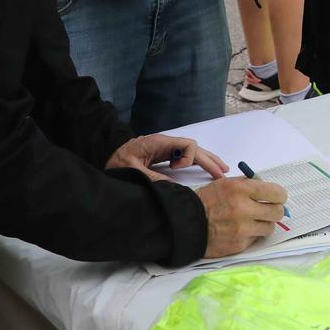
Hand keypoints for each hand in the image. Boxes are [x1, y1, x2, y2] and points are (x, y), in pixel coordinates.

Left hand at [105, 134, 226, 182]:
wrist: (107, 156)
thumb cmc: (117, 162)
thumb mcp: (133, 170)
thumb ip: (153, 177)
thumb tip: (175, 187)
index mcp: (160, 142)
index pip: (187, 145)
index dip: (188, 158)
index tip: (175, 170)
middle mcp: (166, 143)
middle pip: (194, 148)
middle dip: (209, 160)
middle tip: (222, 173)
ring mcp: (166, 149)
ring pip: (192, 151)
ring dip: (207, 160)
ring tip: (221, 170)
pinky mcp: (165, 155)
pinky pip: (186, 156)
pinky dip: (198, 162)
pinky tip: (206, 168)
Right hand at [199, 176, 288, 257]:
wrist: (188, 223)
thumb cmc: (207, 201)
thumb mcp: (226, 183)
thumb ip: (249, 185)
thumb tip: (270, 191)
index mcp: (240, 190)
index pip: (276, 193)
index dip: (279, 195)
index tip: (277, 197)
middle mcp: (243, 209)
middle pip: (278, 212)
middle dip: (275, 210)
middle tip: (269, 209)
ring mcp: (242, 229)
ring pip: (270, 227)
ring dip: (264, 224)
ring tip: (253, 220)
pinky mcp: (239, 245)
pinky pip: (256, 239)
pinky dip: (252, 234)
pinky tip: (241, 230)